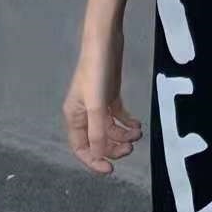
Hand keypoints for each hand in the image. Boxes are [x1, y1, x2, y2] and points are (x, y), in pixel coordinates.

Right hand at [62, 29, 142, 173]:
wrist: (104, 42)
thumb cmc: (95, 71)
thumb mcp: (96, 104)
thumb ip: (97, 131)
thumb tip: (98, 155)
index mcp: (74, 116)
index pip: (81, 147)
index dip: (94, 160)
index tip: (110, 169)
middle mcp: (83, 112)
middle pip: (97, 139)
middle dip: (113, 146)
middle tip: (130, 148)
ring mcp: (97, 102)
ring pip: (109, 128)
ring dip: (122, 134)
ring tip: (137, 134)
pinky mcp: (109, 93)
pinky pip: (117, 115)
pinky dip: (127, 122)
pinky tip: (137, 125)